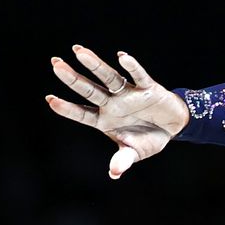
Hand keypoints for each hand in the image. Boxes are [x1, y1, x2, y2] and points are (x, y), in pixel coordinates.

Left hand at [46, 46, 190, 179]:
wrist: (174, 127)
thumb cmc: (149, 139)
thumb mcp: (136, 153)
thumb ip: (124, 160)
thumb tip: (114, 172)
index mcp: (105, 121)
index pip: (82, 113)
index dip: (67, 108)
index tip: (50, 99)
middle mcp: (113, 104)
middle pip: (89, 90)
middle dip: (72, 78)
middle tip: (55, 64)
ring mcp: (128, 94)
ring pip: (108, 78)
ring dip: (94, 65)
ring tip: (78, 51)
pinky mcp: (148, 88)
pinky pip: (139, 76)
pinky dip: (132, 67)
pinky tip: (122, 57)